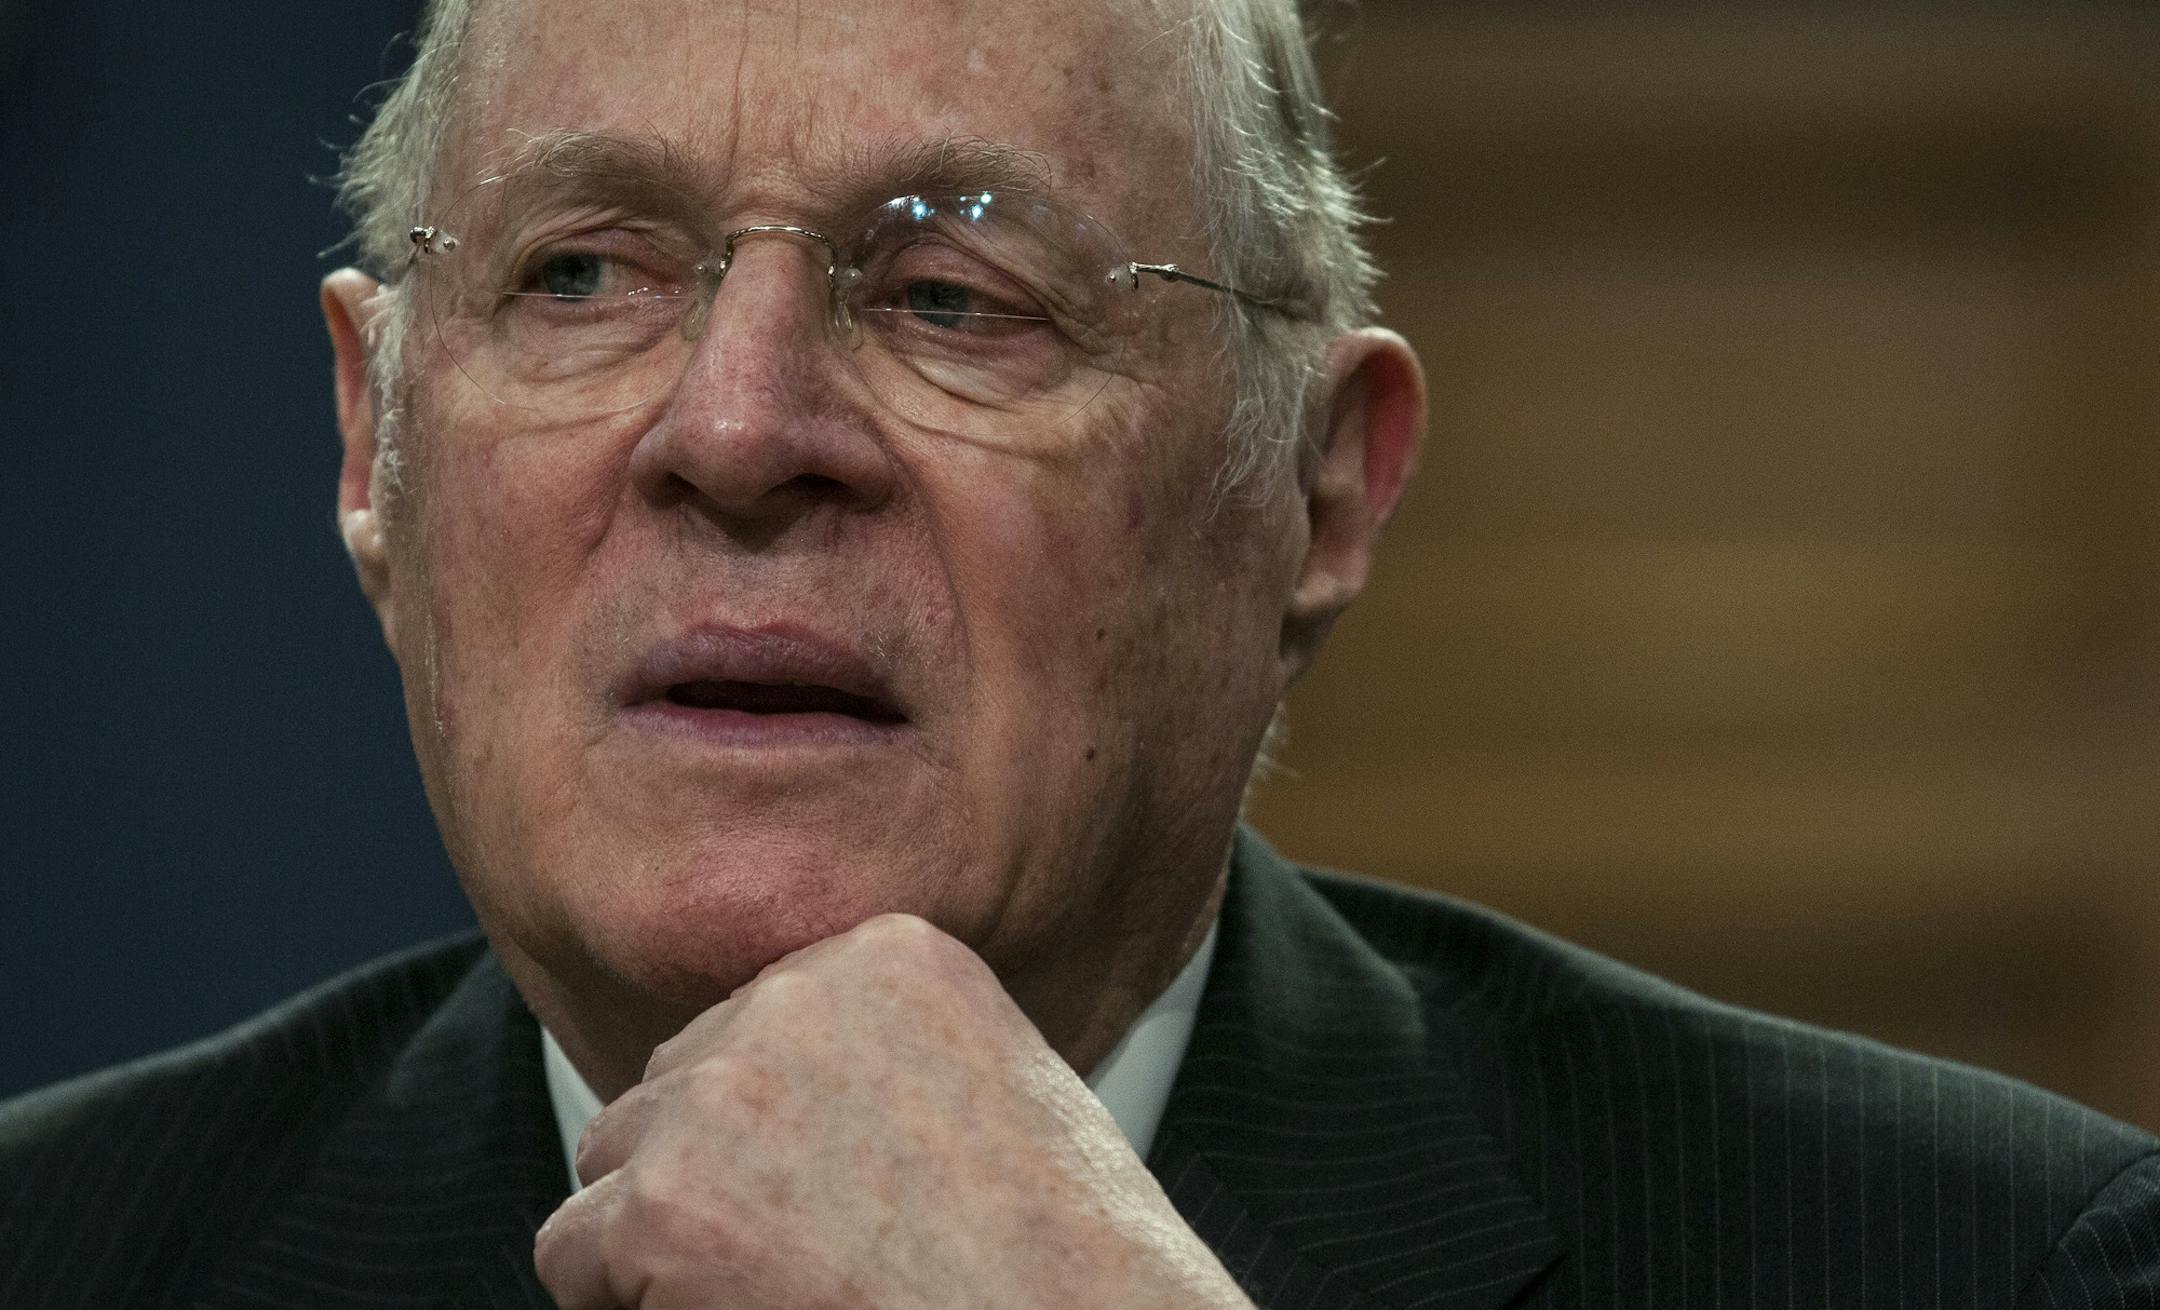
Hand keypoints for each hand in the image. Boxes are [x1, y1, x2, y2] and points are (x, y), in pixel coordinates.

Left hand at [533, 913, 1254, 1309]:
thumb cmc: (1058, 1253)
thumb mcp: (992, 1083)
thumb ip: (871, 1050)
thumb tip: (753, 1087)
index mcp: (887, 952)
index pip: (756, 1020)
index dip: (781, 1123)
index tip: (851, 1187)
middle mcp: (796, 997)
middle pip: (677, 1078)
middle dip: (713, 1168)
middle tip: (810, 1250)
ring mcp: (722, 1095)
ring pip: (615, 1157)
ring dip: (665, 1229)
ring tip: (781, 1281)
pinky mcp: (663, 1205)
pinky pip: (571, 1250)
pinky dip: (626, 1299)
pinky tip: (734, 1309)